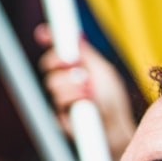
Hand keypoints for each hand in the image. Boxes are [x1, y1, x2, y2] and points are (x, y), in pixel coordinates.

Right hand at [34, 24, 135, 160]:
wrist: (116, 127)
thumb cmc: (113, 100)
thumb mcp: (102, 71)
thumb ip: (87, 53)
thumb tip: (75, 34)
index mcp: (75, 67)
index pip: (56, 50)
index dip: (48, 39)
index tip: (44, 33)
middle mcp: (65, 80)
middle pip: (48, 63)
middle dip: (59, 60)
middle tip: (73, 63)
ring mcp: (60, 97)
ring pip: (52, 82)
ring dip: (72, 83)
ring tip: (90, 89)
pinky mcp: (57, 114)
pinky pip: (57, 99)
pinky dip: (74, 97)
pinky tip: (87, 100)